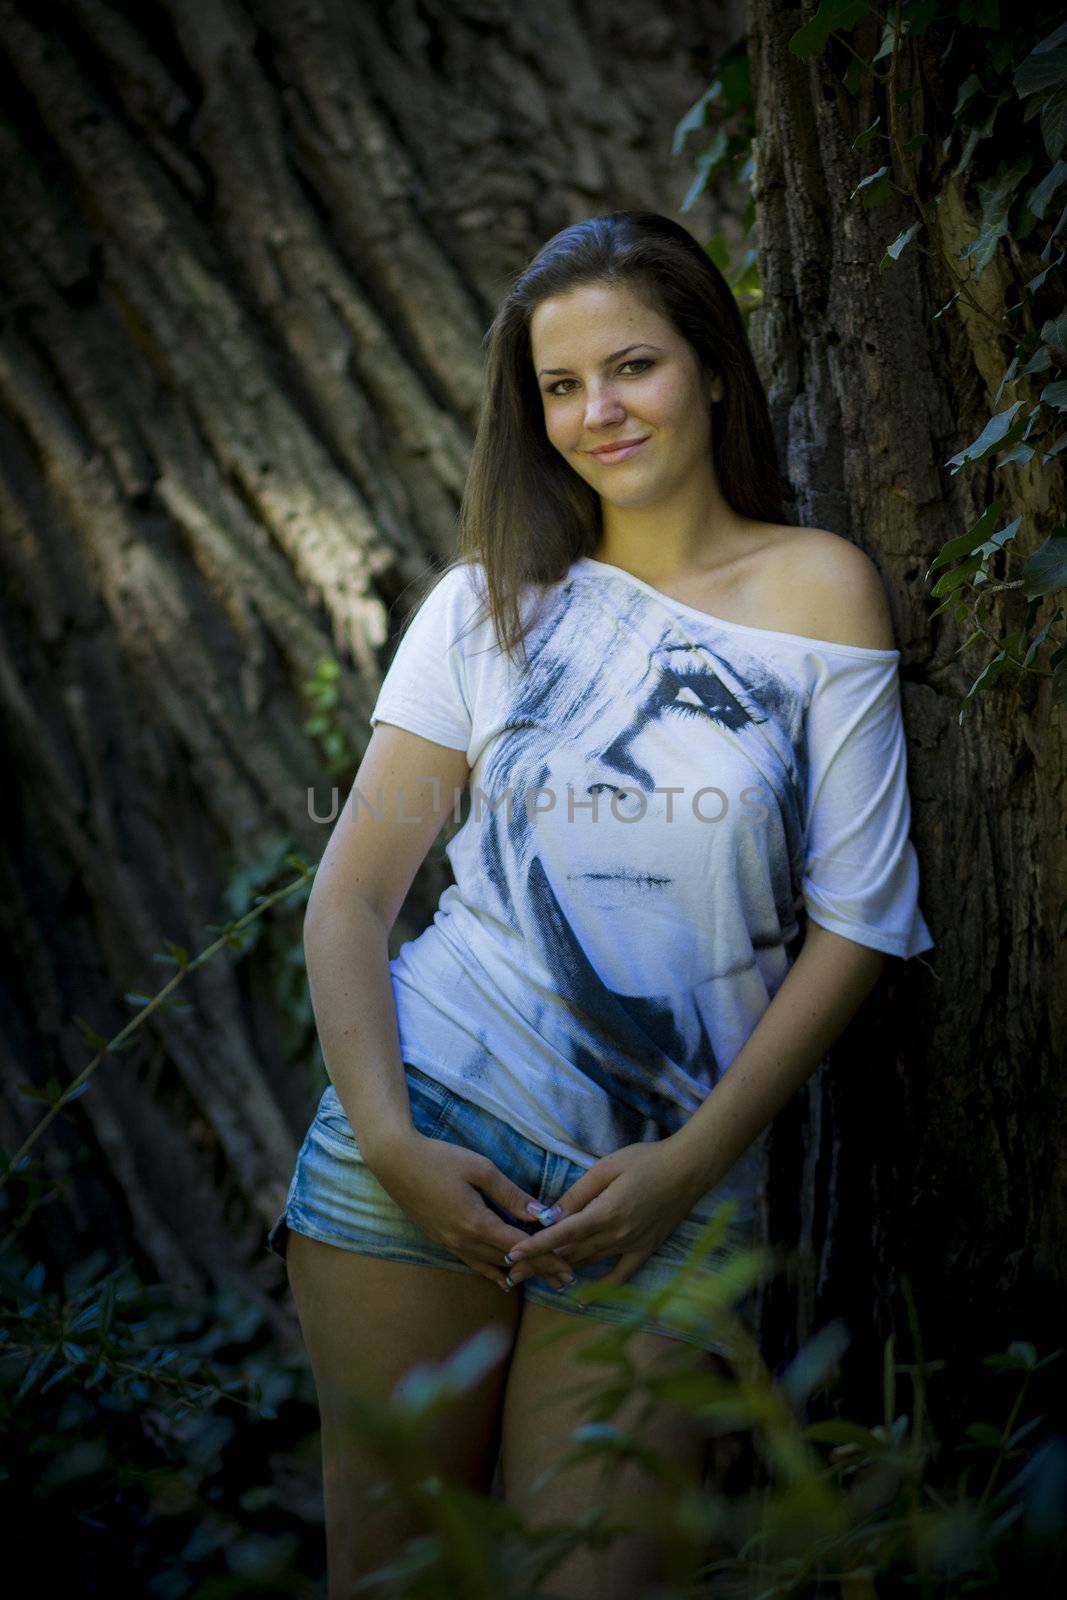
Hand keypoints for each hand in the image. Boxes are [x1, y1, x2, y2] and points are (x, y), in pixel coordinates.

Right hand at [367, 1132, 575, 1292]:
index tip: (569, 1269)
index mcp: (476, 1224)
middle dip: (539, 1270)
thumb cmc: (440, 1158)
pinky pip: (473, 1263)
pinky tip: (504, 1276)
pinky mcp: (442, 1240)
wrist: (395, 1161)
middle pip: (509, 1263)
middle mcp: (463, 1241)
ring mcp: (450, 1244)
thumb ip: (511, 1194)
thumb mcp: (480, 1169)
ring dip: (518, 1273)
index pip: (520, 1248)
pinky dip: (493, 1271)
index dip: (547, 1258)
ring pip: (491, 1267)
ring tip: (542, 1279)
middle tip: (565, 1279)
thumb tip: (541, 1215)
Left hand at [499, 1138, 704, 1288]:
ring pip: (589, 1263)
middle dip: (539, 1263)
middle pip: (570, 1254)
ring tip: (535, 1278)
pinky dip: (601, 1285)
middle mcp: (617, 1235)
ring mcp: (632, 1246)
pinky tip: (583, 1295)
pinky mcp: (646, 1249)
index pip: (562, 1235)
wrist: (689, 1169)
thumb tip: (551, 1216)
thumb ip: (577, 1194)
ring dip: (561, 1270)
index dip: (535, 1247)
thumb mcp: (606, 1168)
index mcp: (605, 1213)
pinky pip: (620, 1274)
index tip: (511, 1256)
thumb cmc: (646, 1160)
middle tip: (512, 1272)